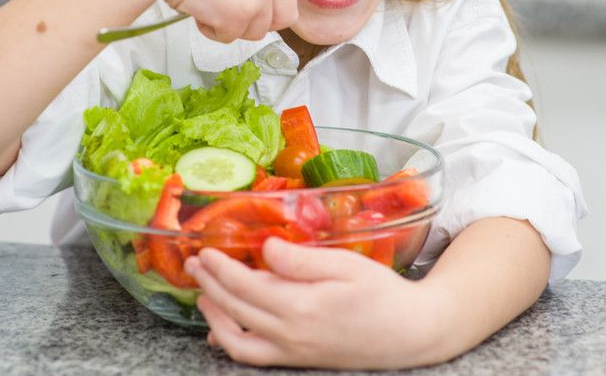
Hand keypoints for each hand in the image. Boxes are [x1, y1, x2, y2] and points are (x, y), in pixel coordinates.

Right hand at [140, 0, 297, 42]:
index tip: (248, 9)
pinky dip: (212, 30)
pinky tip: (199, 8)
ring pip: (255, 32)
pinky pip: (230, 37)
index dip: (266, 8)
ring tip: (207, 3)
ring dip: (230, 25)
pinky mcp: (241, 13)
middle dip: (254, 22)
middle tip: (228, 12)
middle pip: (280, 19)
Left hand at [184, 238, 437, 369]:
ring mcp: (293, 351)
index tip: (204, 250)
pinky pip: (254, 356)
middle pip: (235, 310)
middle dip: (210, 286)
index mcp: (301, 306)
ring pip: (237, 342)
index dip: (220, 268)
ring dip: (215, 316)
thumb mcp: (346, 265)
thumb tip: (264, 246)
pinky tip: (222, 328)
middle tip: (194, 263)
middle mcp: (290, 335)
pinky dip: (232, 342)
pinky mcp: (299, 359)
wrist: (410, 333)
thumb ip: (302, 259)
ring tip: (203, 293)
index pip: (245, 286)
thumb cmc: (381, 293)